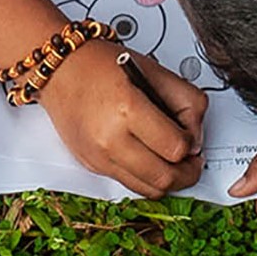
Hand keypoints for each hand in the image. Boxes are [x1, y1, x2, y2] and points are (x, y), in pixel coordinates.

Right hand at [39, 47, 203, 195]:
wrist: (61, 71)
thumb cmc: (102, 66)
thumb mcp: (155, 72)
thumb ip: (187, 102)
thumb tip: (196, 138)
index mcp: (128, 109)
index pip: (175, 148)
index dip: (191, 145)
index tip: (191, 138)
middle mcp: (110, 139)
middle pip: (164, 178)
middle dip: (187, 173)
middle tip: (193, 161)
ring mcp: (99, 156)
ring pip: (148, 190)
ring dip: (169, 182)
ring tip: (174, 164)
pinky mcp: (93, 165)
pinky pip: (129, 185)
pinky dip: (146, 179)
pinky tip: (151, 162)